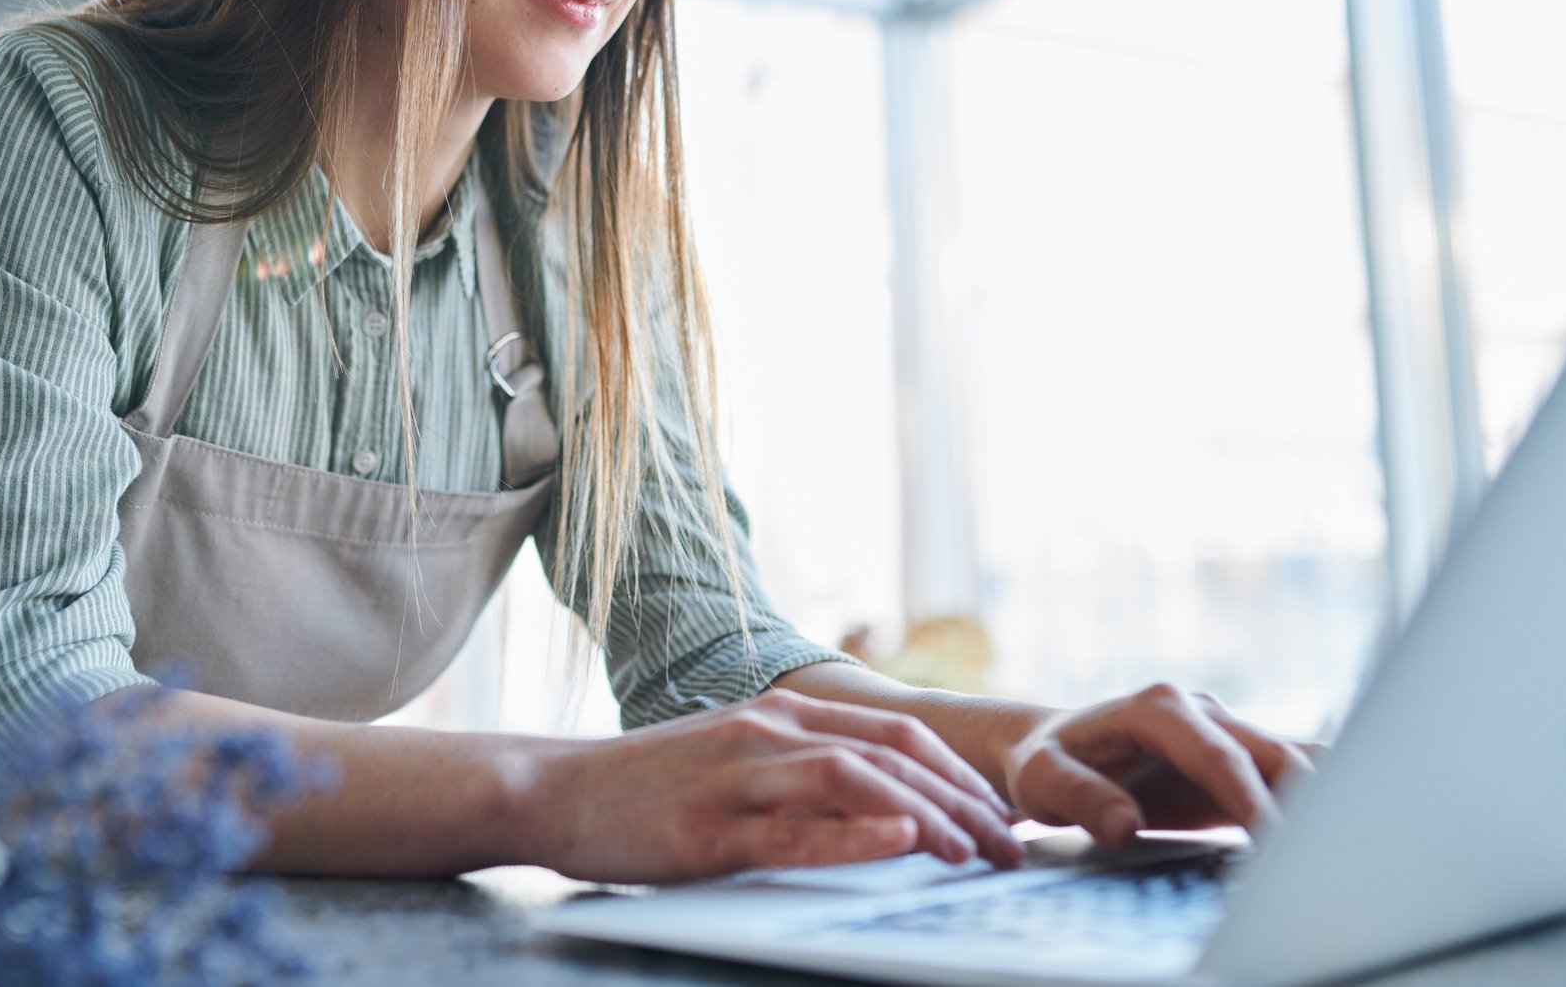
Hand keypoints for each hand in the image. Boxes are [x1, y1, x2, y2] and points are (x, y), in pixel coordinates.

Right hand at [523, 688, 1024, 884]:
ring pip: (854, 778)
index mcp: (779, 714)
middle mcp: (767, 731)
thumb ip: (799, 773)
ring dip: (927, 814)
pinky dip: (852, 834)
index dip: (961, 771)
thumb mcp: (733, 763)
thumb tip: (882, 806)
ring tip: (975, 852)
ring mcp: (737, 775)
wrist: (551, 790)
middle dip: (964, 799)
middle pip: (892, 751)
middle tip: (1014, 846)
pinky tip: (898, 843)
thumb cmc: (646, 786)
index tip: (1005, 814)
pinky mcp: (707, 828)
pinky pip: (792, 829)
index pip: (897, 731)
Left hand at [1001, 683, 1318, 846]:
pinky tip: (1323, 850)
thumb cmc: (1044, 763)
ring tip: (1338, 855)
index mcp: (1157, 708)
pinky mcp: (1237, 760)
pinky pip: (1288, 779)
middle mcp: (1201, 711)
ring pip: (1295, 761)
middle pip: (1274, 754)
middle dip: (1304, 803)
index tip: (1275, 842)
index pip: (1219, 756)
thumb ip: (1078, 796)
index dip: (1250, 799)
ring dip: (1321, 803)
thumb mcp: (1041, 778)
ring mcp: (1224, 732)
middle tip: (1323, 859)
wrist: (1051, 749)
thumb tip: (1124, 824)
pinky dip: (1312, 808)